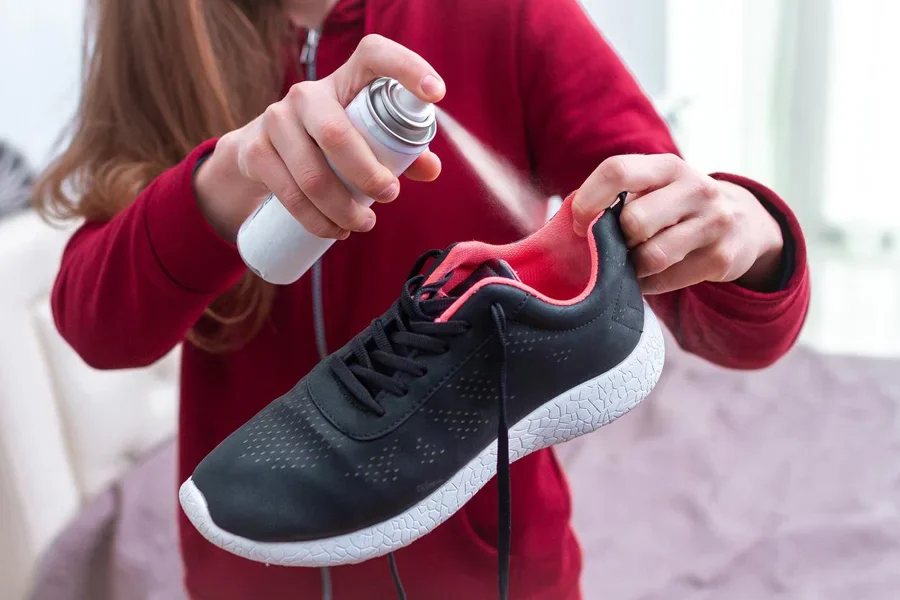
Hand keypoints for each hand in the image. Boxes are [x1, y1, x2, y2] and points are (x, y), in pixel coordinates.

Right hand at [194, 34, 444, 241]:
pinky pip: (290, 194)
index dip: (407, 66)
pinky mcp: (255, 152)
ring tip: (364, 224)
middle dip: (368, 175)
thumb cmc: (327, 144)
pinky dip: (317, 220)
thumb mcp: (363, 140)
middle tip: (390, 196)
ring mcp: (275, 120)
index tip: (436, 93)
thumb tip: (431, 168)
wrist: (259, 154)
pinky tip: (334, 230)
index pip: (374, 54)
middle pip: (337, 134)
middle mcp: (306, 95)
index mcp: (344, 81)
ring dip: (343, 209)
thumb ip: (401, 151)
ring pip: (313, 174)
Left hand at [572, 154, 784, 293]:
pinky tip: (653, 274)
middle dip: (619, 240)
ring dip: (633, 266)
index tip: (579, 223)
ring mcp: (713, 222)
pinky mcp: (721, 258)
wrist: (743, 222)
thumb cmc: (676, 205)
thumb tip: (566, 221)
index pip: (617, 171)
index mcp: (667, 166)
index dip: (589, 199)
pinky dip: (649, 283)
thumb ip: (617, 197)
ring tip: (635, 260)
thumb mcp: (655, 188)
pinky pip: (665, 280)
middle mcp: (695, 188)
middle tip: (619, 245)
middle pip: (634, 221)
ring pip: (651, 256)